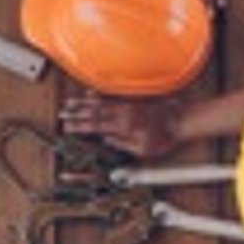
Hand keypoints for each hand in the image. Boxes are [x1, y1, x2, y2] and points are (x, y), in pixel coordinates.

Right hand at [59, 92, 185, 158]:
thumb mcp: (143, 150)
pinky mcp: (132, 98)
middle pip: (93, 112)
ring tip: (70, 102)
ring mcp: (127, 104)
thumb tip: (107, 141)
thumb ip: (122, 145)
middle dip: (75, 113)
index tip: (67, 126)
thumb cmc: (165, 137)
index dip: (79, 127)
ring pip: (100, 102)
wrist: (181, 119)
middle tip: (62, 113)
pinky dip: (98, 94)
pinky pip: (111, 95)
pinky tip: (90, 93)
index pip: (95, 126)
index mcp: (123, 127)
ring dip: (83, 103)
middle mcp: (122, 113)